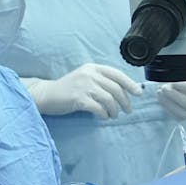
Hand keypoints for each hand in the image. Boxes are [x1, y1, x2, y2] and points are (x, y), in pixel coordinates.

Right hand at [27, 64, 143, 119]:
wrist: (47, 94)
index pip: (117, 74)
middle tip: (128, 111)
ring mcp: (83, 85)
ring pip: (109, 99)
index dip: (130, 84)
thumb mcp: (85, 78)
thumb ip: (101, 81)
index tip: (138, 93)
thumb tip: (124, 91)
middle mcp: (89, 74)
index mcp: (92, 68)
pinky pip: (98, 108)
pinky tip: (103, 117)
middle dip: (125, 101)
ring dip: (114, 110)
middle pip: (115, 88)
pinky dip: (104, 114)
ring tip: (113, 115)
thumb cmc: (68, 89)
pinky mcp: (78, 98)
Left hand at [157, 79, 185, 119]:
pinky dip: (166, 106)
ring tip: (160, 91)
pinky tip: (161, 97)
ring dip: (168, 103)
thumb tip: (173, 77)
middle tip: (164, 87)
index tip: (174, 82)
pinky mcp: (185, 118)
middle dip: (175, 96)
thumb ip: (185, 76)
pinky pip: (175, 115)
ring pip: (182, 113)